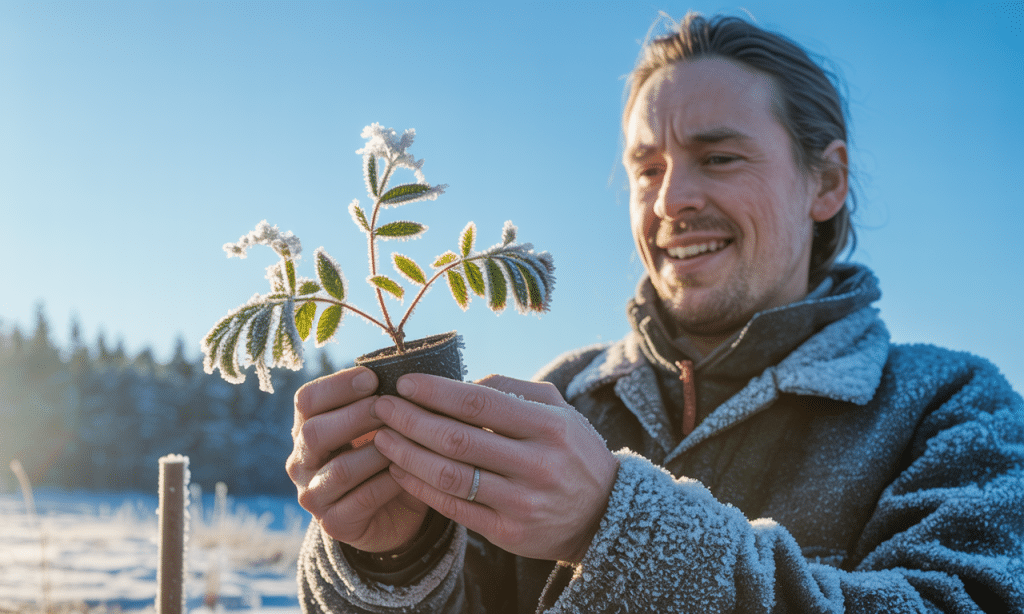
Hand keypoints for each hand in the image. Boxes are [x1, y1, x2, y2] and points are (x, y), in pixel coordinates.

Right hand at [286, 367, 430, 552]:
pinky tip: (409, 470)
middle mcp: (302, 461)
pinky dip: (390, 482)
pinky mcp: (334, 523)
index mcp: (307, 428)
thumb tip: (411, 372)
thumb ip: (387, 400)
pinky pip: (363, 498)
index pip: (306, 400)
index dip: (336, 386)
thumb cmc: (388, 456)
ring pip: (340, 469)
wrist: (395, 513)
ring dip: (378, 451)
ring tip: (406, 439)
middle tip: (388, 407)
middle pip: (314, 433)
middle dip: (355, 416)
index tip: (371, 377)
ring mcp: (314, 495)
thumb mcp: (384, 425)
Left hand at [369, 373, 619, 562]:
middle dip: (410, 420)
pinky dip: (420, 488)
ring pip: (449, 476)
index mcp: (548, 426)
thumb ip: (512, 389)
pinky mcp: (509, 533)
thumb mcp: (557, 410)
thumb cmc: (571, 450)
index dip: (435, 392)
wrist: (604, 514)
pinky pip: (453, 507)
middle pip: (456, 439)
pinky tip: (400, 471)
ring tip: (382, 439)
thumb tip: (459, 382)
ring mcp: (522, 502)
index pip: (478, 403)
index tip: (404, 383)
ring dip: (407, 455)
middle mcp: (537, 464)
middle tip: (381, 407)